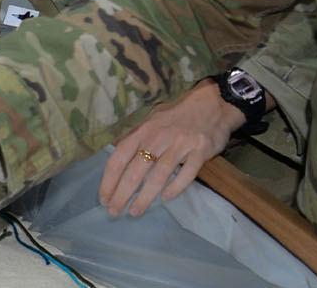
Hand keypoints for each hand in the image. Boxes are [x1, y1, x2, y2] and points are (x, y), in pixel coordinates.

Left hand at [100, 79, 245, 215]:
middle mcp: (158, 138)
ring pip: (158, 176)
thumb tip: (115, 153)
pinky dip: (175, 187)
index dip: (109, 180)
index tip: (103, 197)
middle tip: (113, 211)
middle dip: (121, 194)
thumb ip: (136, 137)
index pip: (119, 158)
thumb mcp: (152, 120)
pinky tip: (166, 199)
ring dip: (144, 197)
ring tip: (134, 212)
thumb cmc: (178, 115)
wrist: (214, 104)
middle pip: (135, 171)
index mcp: (143, 131)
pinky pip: (186, 174)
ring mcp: (180, 145)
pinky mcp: (200, 152)